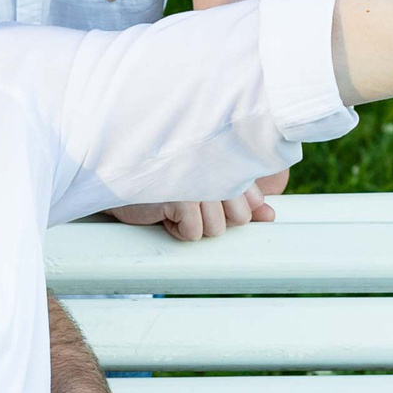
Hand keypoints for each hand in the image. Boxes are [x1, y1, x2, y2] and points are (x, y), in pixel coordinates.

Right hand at [110, 181, 275, 241]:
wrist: (121, 180)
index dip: (231, 212)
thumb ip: (242, 202)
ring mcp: (199, 180)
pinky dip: (176, 230)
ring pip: (216, 229)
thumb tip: (271, 216)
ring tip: (175, 205)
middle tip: (190, 203)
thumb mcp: (207, 192)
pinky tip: (163, 211)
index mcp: (228, 160)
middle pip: (240, 218)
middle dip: (215, 221)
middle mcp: (217, 166)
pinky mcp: (180, 196)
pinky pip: (193, 232)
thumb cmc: (166, 185)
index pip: (253, 203)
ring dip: (193, 226)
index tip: (207, 199)